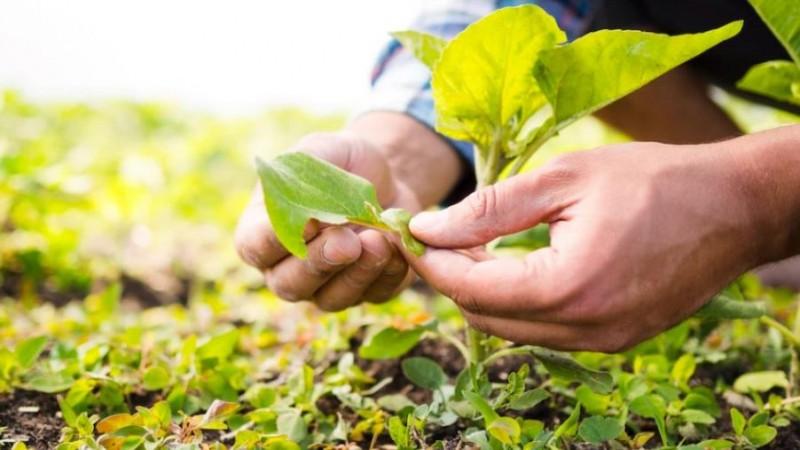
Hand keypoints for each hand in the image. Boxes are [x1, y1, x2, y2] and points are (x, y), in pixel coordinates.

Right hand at [235, 131, 419, 310]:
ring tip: (377, 241)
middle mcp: (288, 267)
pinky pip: (374, 294)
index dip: (274, 241)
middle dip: (319, 263)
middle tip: (346, 241)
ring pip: (332, 298)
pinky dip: (388, 273)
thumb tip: (306, 217)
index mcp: (264, 231)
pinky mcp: (368, 291)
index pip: (255, 247)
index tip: (304, 222)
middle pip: (290, 284)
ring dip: (356, 273)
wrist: (387, 175)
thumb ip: (303, 176)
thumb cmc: (341, 162)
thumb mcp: (320, 151)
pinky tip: (396, 246)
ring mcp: (326, 285)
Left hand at [407, 141, 779, 351]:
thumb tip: (427, 228)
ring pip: (512, 330)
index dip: (432, 261)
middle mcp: (584, 329)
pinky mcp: (615, 340)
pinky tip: (514, 265)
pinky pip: (545, 331)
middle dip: (452, 278)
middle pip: (485, 318)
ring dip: (483, 292)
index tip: (410, 232)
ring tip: (471, 246)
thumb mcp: (563, 180)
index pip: (471, 288)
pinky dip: (518, 303)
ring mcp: (602, 342)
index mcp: (568, 287)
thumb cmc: (653, 180)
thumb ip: (489, 209)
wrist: (735, 207)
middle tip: (436, 236)